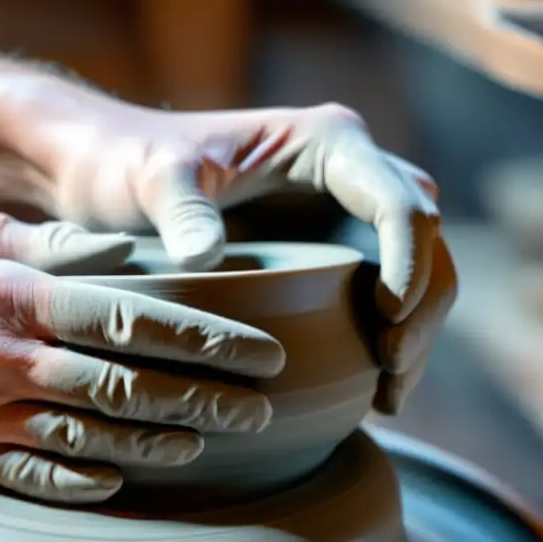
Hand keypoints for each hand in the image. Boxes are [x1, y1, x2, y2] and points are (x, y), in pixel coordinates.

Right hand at [0, 213, 283, 501]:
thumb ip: (48, 247)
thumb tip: (124, 252)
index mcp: (12, 295)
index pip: (131, 319)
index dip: (205, 340)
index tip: (260, 353)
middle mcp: (3, 358)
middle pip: (126, 386)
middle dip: (205, 400)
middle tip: (259, 410)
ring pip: (93, 436)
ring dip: (160, 441)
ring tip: (209, 441)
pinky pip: (37, 476)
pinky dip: (87, 478)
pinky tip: (126, 475)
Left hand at [41, 100, 456, 411]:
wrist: (117, 174)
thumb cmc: (134, 164)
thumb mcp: (153, 179)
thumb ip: (180, 209)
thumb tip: (203, 258)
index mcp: (326, 144)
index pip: (399, 200)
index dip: (408, 260)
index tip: (389, 317)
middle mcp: (350, 174)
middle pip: (425, 239)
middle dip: (423, 305)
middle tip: (392, 369)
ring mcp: (345, 215)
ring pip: (418, 271)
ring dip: (416, 332)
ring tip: (389, 397)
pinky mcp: (331, 254)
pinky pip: (385, 294)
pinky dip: (390, 339)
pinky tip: (375, 392)